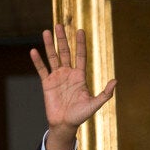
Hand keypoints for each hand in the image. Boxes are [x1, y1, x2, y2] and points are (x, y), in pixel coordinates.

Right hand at [30, 24, 116, 149]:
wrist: (65, 124)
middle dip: (62, 39)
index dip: (80, 44)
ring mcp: (57, 77)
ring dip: (49, 45)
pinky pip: (42, 70)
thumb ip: (105, 94)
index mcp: (80, 76)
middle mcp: (68, 74)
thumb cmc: (81, 116)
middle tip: (59, 25)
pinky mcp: (47, 84)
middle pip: (65, 52)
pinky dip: (38, 61)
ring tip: (46, 31)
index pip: (80, 56)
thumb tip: (115, 81)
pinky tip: (34, 51)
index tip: (80, 31)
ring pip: (53, 57)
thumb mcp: (94, 104)